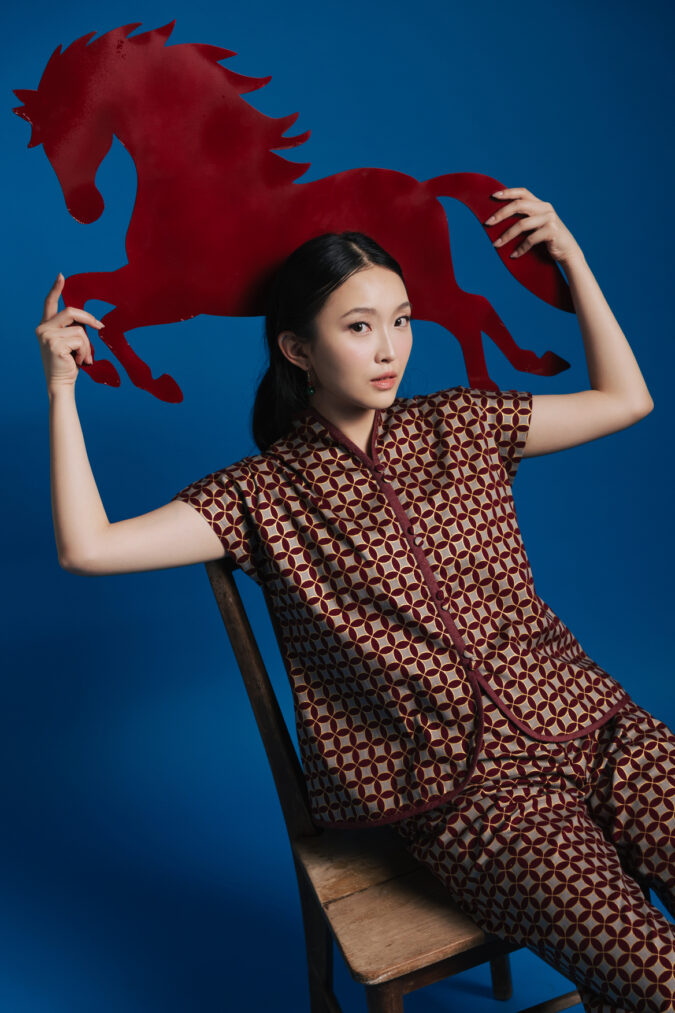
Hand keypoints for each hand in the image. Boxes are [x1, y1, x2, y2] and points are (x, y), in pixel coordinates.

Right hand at [35, 274, 103, 393]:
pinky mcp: (54, 344)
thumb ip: (74, 330)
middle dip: (89, 318)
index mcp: (46, 326)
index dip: (56, 289)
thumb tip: (91, 323)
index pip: (50, 303)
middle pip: (71, 311)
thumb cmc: (68, 365)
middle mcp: (43, 328)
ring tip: (84, 358)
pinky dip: (85, 351)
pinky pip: (80, 340)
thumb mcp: (70, 344)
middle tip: (101, 327)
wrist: (60, 384)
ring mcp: (47, 335)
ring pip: (80, 330)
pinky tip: (79, 362)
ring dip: (88, 345)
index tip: (61, 276)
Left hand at [484, 187, 581, 264]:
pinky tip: (513, 255)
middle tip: (487, 223)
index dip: (507, 192)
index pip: (522, 193)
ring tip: (496, 244)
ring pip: (522, 224)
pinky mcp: (552, 231)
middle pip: (518, 205)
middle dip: (501, 214)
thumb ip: (524, 218)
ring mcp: (550, 219)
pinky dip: (520, 248)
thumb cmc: (547, 240)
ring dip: (506, 235)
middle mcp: (545, 208)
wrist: (567, 251)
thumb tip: (498, 220)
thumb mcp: (536, 225)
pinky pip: (530, 239)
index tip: (493, 196)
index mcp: (540, 204)